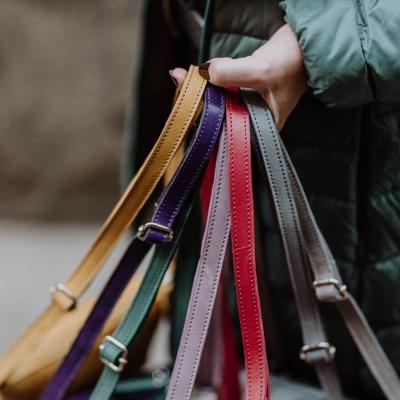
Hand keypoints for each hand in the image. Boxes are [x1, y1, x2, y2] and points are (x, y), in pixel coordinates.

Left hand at [170, 24, 306, 129]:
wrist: (304, 45)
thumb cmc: (291, 63)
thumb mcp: (261, 69)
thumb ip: (231, 72)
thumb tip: (203, 73)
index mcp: (260, 130)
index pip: (224, 133)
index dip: (203, 121)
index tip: (185, 106)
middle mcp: (252, 124)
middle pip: (217, 121)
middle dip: (197, 105)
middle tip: (181, 86)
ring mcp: (246, 110)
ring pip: (217, 107)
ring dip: (201, 94)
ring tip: (185, 81)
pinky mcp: (242, 96)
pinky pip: (221, 95)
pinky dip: (210, 86)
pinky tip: (201, 79)